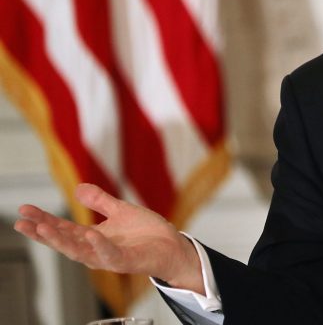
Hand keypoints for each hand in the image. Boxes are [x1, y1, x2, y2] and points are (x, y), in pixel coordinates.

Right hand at [14, 183, 204, 293]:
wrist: (172, 246)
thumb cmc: (146, 233)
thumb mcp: (120, 211)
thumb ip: (100, 201)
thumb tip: (78, 188)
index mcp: (92, 237)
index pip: (62, 228)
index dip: (43, 220)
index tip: (24, 210)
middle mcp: (96, 249)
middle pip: (64, 241)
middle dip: (42, 232)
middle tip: (22, 222)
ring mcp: (109, 257)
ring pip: (80, 252)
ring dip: (61, 241)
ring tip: (44, 228)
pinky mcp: (126, 262)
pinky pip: (109, 255)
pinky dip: (99, 246)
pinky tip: (90, 234)